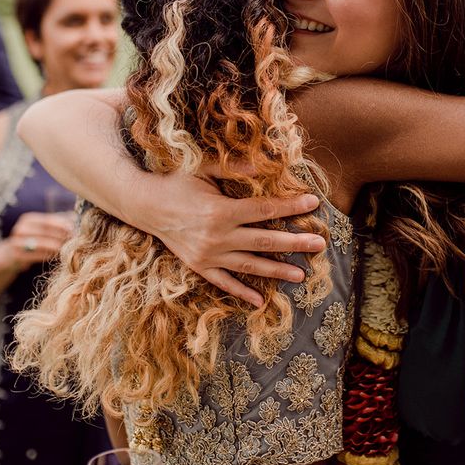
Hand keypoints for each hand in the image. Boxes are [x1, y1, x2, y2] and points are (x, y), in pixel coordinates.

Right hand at [4, 211, 73, 272]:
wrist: (10, 255)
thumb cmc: (32, 239)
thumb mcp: (41, 229)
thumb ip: (56, 223)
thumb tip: (74, 217)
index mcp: (27, 219)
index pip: (47, 220)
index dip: (61, 224)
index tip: (73, 229)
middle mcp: (20, 229)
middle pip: (44, 232)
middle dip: (60, 236)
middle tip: (73, 240)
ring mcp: (16, 242)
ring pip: (40, 244)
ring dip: (55, 246)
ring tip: (66, 248)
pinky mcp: (16, 256)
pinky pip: (35, 255)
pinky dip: (46, 255)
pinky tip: (55, 256)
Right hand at [132, 169, 324, 306]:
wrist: (144, 205)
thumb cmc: (176, 183)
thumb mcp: (205, 170)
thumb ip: (236, 168)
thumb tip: (268, 163)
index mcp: (221, 210)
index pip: (265, 209)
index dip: (290, 207)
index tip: (313, 203)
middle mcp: (217, 236)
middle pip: (265, 240)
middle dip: (295, 242)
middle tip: (320, 244)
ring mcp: (208, 255)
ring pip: (250, 265)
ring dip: (277, 270)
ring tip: (301, 274)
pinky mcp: (199, 266)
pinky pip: (224, 282)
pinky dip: (242, 292)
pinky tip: (261, 301)